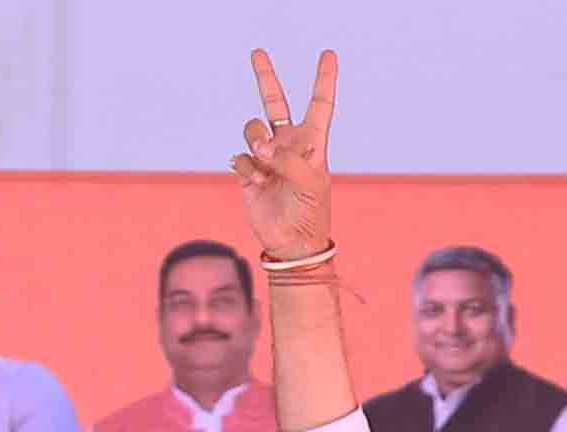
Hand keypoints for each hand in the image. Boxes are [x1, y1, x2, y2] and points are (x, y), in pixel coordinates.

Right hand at [230, 48, 337, 260]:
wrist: (290, 242)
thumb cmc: (310, 211)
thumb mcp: (310, 181)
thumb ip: (287, 159)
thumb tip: (260, 147)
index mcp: (312, 141)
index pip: (320, 103)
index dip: (324, 79)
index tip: (327, 54)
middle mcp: (288, 144)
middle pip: (275, 103)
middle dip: (266, 77)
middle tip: (257, 52)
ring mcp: (266, 158)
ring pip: (252, 129)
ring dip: (255, 139)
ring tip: (263, 160)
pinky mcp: (248, 174)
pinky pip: (239, 158)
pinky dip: (246, 168)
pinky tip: (256, 182)